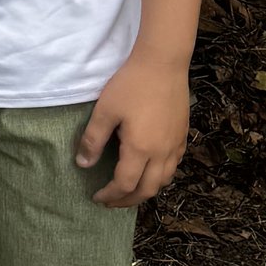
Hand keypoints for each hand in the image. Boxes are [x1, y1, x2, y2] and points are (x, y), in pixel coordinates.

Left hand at [78, 50, 191, 207]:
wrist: (163, 63)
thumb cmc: (130, 85)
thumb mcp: (104, 111)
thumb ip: (93, 140)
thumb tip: (83, 164)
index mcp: (141, 149)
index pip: (125, 184)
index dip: (111, 195)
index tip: (98, 197)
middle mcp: (162, 152)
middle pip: (148, 189)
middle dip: (128, 200)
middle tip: (112, 201)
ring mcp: (176, 144)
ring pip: (165, 180)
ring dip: (147, 190)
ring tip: (130, 190)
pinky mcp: (182, 135)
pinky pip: (174, 166)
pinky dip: (161, 176)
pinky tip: (150, 170)